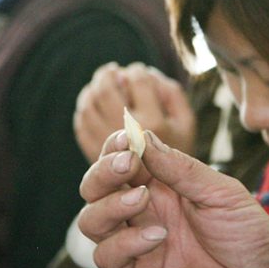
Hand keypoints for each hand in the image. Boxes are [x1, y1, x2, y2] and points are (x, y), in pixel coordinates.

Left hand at [73, 62, 196, 160]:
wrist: (163, 196)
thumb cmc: (177, 152)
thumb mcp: (186, 122)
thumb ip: (171, 93)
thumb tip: (146, 73)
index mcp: (155, 124)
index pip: (138, 81)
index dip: (136, 70)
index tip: (137, 70)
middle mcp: (128, 136)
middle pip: (106, 91)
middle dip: (107, 75)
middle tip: (111, 70)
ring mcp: (106, 147)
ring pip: (89, 105)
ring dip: (93, 89)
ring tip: (100, 85)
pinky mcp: (93, 156)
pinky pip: (81, 124)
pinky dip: (85, 109)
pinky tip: (93, 104)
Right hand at [77, 129, 268, 267]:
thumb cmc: (249, 235)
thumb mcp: (221, 192)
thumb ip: (181, 168)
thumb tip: (142, 136)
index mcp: (162, 186)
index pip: (121, 160)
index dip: (116, 146)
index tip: (127, 138)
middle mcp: (142, 213)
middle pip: (95, 187)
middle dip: (103, 171)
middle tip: (127, 164)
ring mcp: (136, 246)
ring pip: (91, 221)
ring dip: (109, 205)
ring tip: (141, 200)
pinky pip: (107, 258)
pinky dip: (124, 243)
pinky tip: (157, 237)